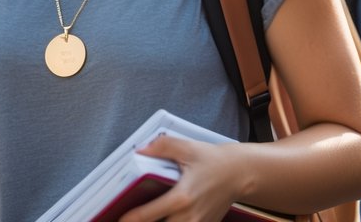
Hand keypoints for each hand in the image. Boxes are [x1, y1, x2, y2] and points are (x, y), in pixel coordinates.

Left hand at [118, 134, 248, 221]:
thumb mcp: (189, 148)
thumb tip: (140, 150)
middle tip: (129, 220)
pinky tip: (168, 218)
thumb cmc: (215, 160)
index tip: (118, 219)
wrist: (243, 172)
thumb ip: (163, 146)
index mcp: (181, 198)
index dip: (126, 221)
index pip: (143, 217)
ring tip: (149, 218)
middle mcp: (188, 217)